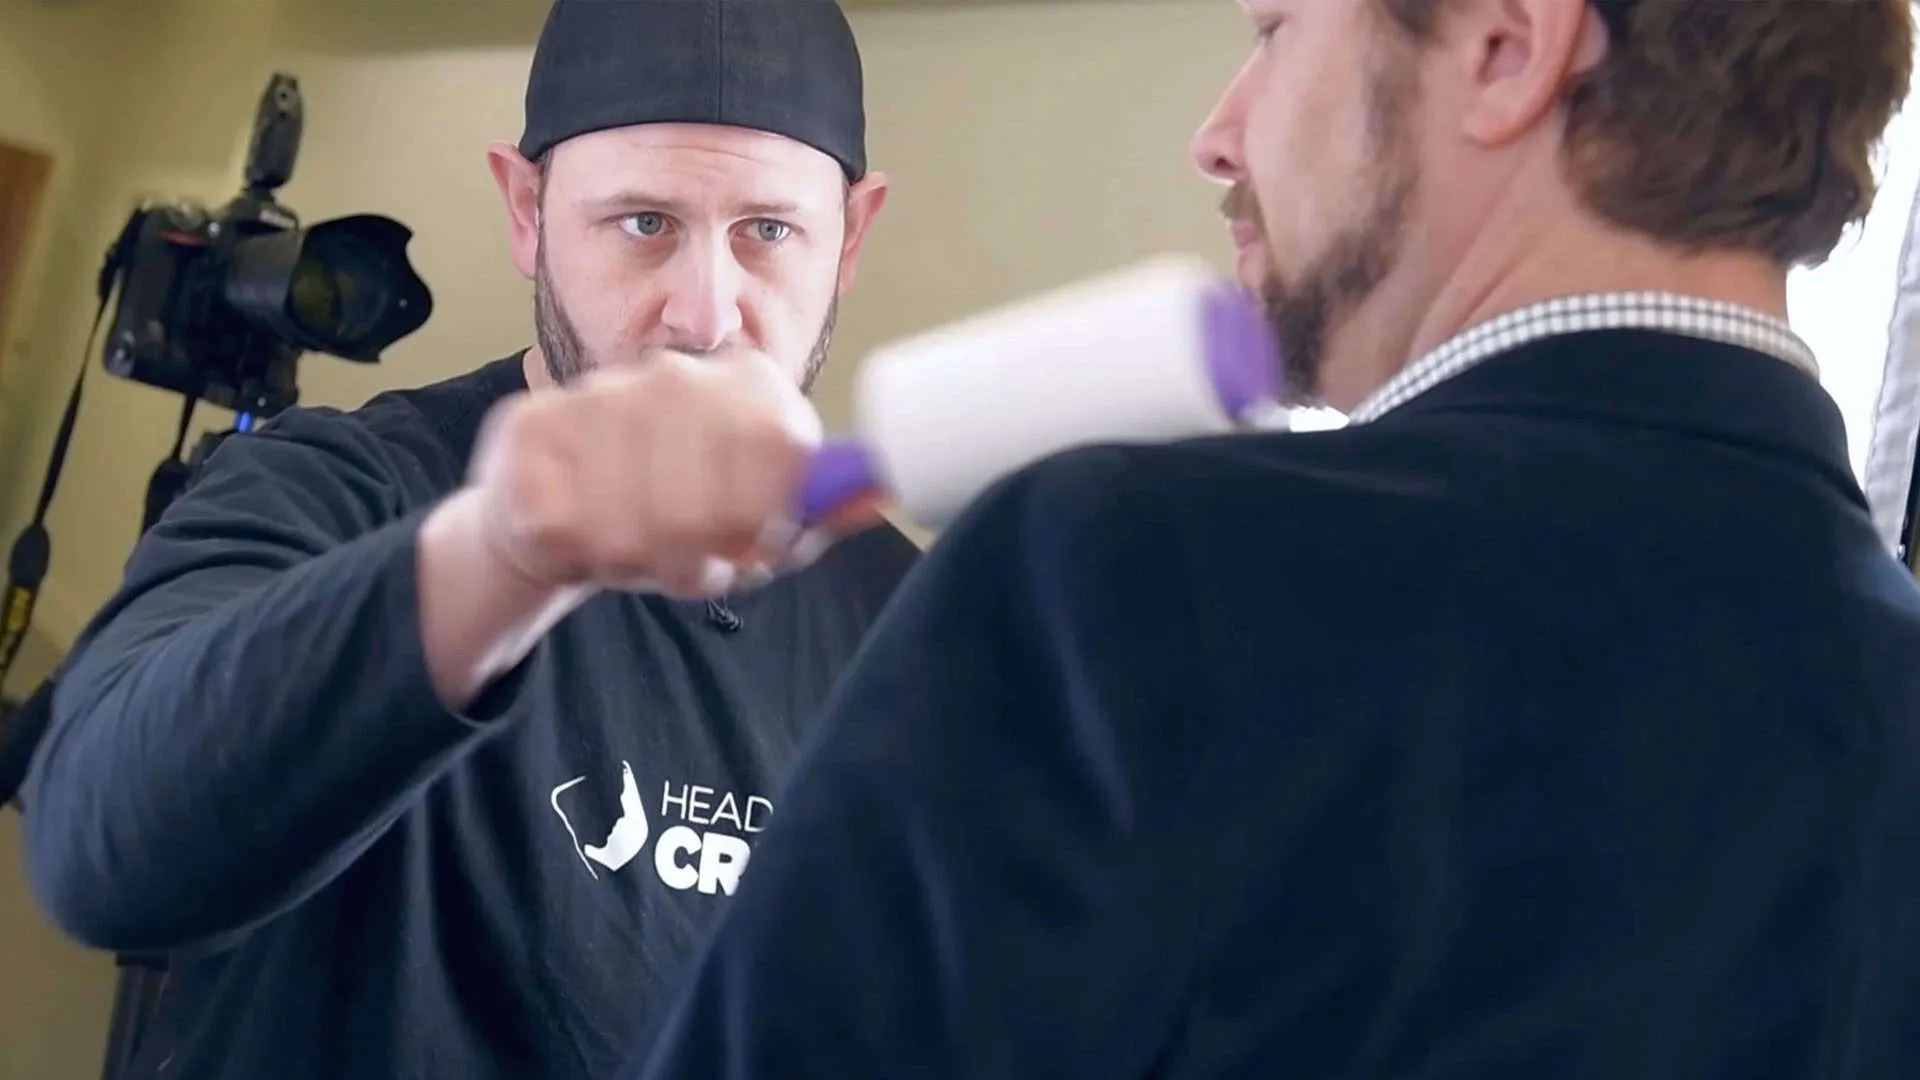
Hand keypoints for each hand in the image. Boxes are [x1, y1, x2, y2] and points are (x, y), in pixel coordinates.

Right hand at [465, 352, 823, 597]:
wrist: (560, 508)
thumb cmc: (677, 519)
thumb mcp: (763, 523)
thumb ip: (816, 512)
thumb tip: (868, 496)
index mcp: (749, 383)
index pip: (780, 450)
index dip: (771, 521)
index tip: (758, 547)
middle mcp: (675, 373)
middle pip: (707, 501)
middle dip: (704, 556)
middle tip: (699, 565)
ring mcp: (600, 394)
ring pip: (637, 520)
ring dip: (647, 560)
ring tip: (646, 553)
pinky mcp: (531, 427)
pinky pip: (572, 521)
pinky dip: (588, 552)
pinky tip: (592, 539)